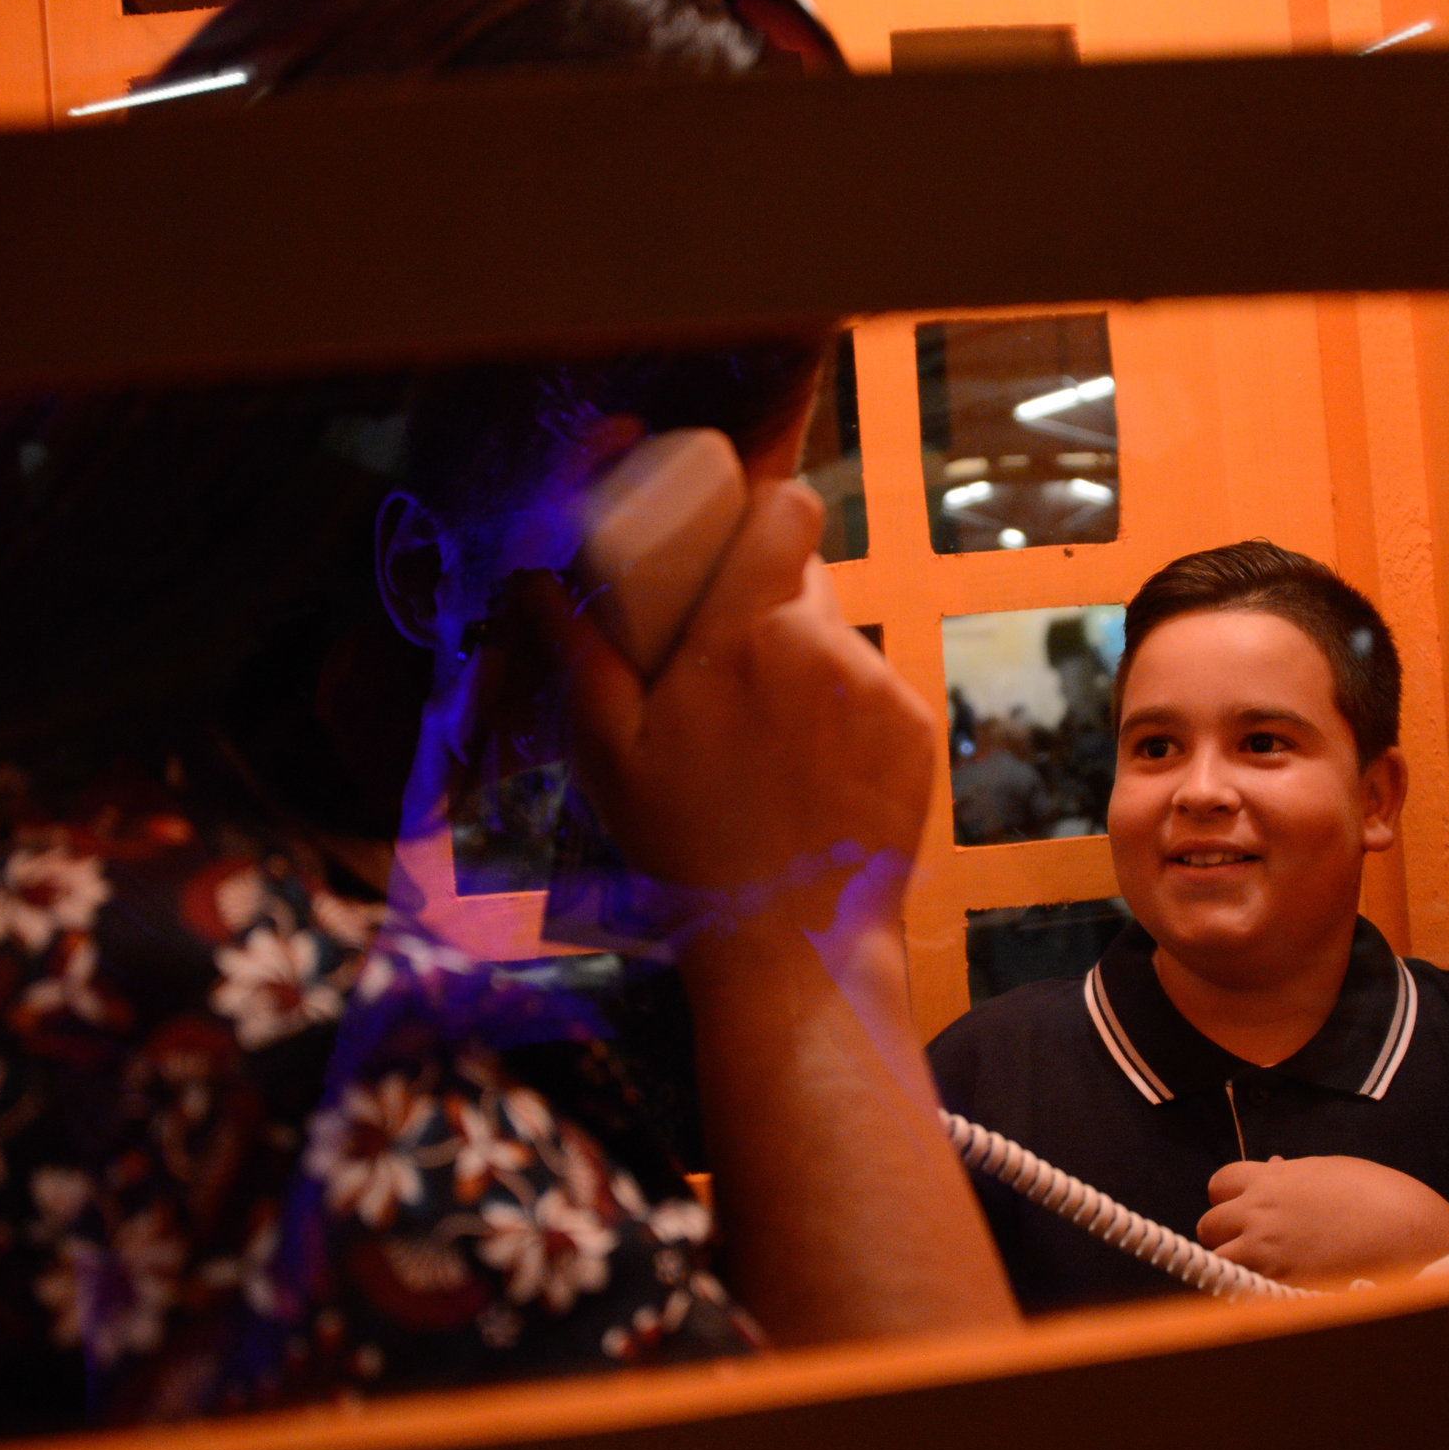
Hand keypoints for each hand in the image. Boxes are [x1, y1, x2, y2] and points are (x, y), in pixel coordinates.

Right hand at [520, 478, 934, 927]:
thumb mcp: (610, 753)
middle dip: (768, 606)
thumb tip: (532, 578)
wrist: (792, 942)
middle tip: (728, 671)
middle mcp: (823, 645)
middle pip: (805, 580)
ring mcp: (880, 688)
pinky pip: (875, 693)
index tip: (740, 539)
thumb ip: (578, 653)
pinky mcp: (916, 730)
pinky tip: (813, 774)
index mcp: (744, 633)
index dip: (768, 510)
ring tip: (768, 742)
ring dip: (805, 666)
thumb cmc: (686, 846)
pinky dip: (847, 717)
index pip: (789, 507)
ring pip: (838, 641)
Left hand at [1198, 1155, 1448, 1285]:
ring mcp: (1266, 1252)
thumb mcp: (1330, 1170)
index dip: (1227, 1199)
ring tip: (1256, 1274)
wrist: (1408, 1229)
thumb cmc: (1379, 1195)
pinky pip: (1243, 1292)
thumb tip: (1274, 1170)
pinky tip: (1270, 1292)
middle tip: (1247, 1245)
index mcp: (1271, 1180)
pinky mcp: (1279, 1286)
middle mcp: (1259, 1213)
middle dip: (1223, 1235)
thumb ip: (1293, 1175)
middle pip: (1208, 1226)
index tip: (1242, 1210)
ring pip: (1218, 1263)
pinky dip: (1249, 1293)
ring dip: (1232, 1267)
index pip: (1219, 1184)